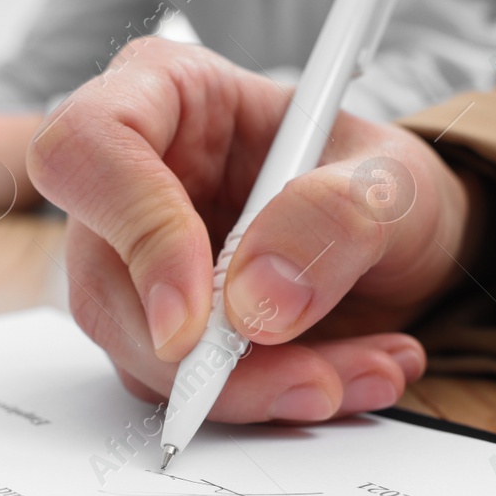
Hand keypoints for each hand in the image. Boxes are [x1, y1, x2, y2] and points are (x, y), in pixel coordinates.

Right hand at [25, 38, 475, 423]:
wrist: (404, 250)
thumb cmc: (379, 187)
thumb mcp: (391, 182)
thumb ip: (336, 219)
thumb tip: (257, 299)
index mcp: (168, 94)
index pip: (91, 146)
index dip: (136, 230)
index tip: (202, 314)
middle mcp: (135, 178)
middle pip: (105, 280)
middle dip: (206, 355)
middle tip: (310, 377)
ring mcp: (136, 264)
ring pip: (140, 352)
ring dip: (252, 388)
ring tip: (359, 373)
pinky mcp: (161, 333)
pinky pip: (183, 390)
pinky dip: (267, 400)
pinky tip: (343, 378)